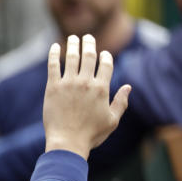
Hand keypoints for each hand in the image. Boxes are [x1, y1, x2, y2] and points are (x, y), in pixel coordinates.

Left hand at [43, 34, 130, 158]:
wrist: (67, 143)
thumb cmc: (90, 135)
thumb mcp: (112, 120)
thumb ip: (121, 102)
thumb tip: (129, 87)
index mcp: (102, 88)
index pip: (106, 64)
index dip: (105, 56)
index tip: (102, 54)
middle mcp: (86, 83)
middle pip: (89, 56)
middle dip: (89, 44)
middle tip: (87, 38)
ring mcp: (68, 84)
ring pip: (72, 57)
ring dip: (73, 44)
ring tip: (73, 38)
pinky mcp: (53, 88)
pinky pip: (53, 66)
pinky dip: (54, 54)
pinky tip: (54, 46)